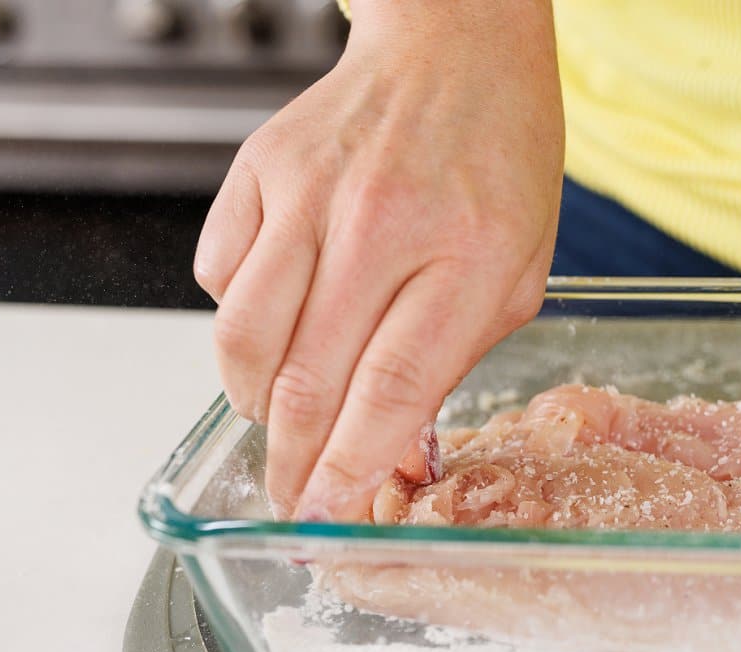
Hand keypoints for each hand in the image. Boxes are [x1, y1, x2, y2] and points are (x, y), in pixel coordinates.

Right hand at [193, 1, 563, 519]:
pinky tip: (278, 323)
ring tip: (281, 419)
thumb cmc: (501, 159)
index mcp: (471, 254)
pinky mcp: (261, 169)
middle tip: (292, 497)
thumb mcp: (521, 269)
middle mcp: (384, 222)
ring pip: (246, 337)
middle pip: (309, 377)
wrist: (455, 47)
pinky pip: (219, 278)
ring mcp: (312, 191)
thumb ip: (457, 359)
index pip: (392, 388)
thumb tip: (393, 446)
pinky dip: (238, 324)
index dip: (349, 467)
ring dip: (256, 404)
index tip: (325, 515)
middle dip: (292, 460)